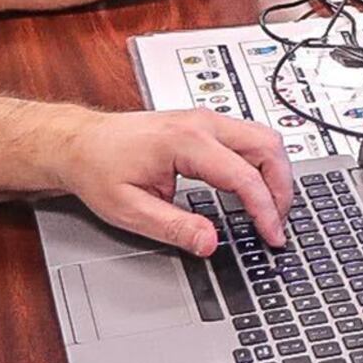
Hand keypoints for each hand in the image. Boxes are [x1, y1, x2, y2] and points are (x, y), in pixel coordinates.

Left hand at [59, 108, 292, 251]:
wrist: (80, 142)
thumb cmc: (98, 167)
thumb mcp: (129, 209)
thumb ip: (174, 227)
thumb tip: (210, 242)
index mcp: (185, 141)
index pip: (244, 176)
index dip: (265, 210)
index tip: (272, 235)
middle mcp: (201, 123)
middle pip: (268, 146)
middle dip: (282, 188)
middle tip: (278, 224)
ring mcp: (205, 119)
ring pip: (264, 137)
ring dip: (276, 174)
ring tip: (271, 210)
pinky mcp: (205, 124)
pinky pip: (249, 138)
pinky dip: (262, 164)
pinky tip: (256, 189)